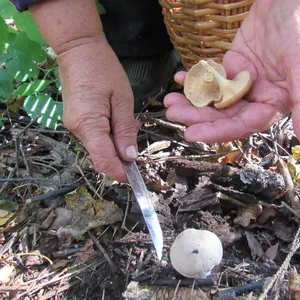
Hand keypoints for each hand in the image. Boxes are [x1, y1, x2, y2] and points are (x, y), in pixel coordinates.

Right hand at [59, 37, 138, 181]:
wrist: (78, 48)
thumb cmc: (103, 69)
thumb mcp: (122, 99)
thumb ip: (125, 130)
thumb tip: (129, 157)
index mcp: (88, 125)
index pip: (104, 160)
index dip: (120, 173)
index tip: (136, 178)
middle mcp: (77, 129)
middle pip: (101, 155)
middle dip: (122, 154)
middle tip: (138, 137)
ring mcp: (74, 124)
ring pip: (99, 145)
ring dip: (117, 141)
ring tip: (131, 121)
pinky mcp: (76, 119)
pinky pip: (95, 134)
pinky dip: (109, 132)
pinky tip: (119, 117)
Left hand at [164, 0, 299, 146]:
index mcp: (277, 100)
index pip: (246, 124)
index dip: (220, 131)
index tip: (192, 134)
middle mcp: (261, 94)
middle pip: (226, 114)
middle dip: (200, 116)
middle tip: (174, 114)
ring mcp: (246, 79)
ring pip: (216, 98)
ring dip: (194, 101)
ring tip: (171, 102)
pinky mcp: (235, 63)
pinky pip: (213, 77)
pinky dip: (197, 79)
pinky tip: (182, 79)